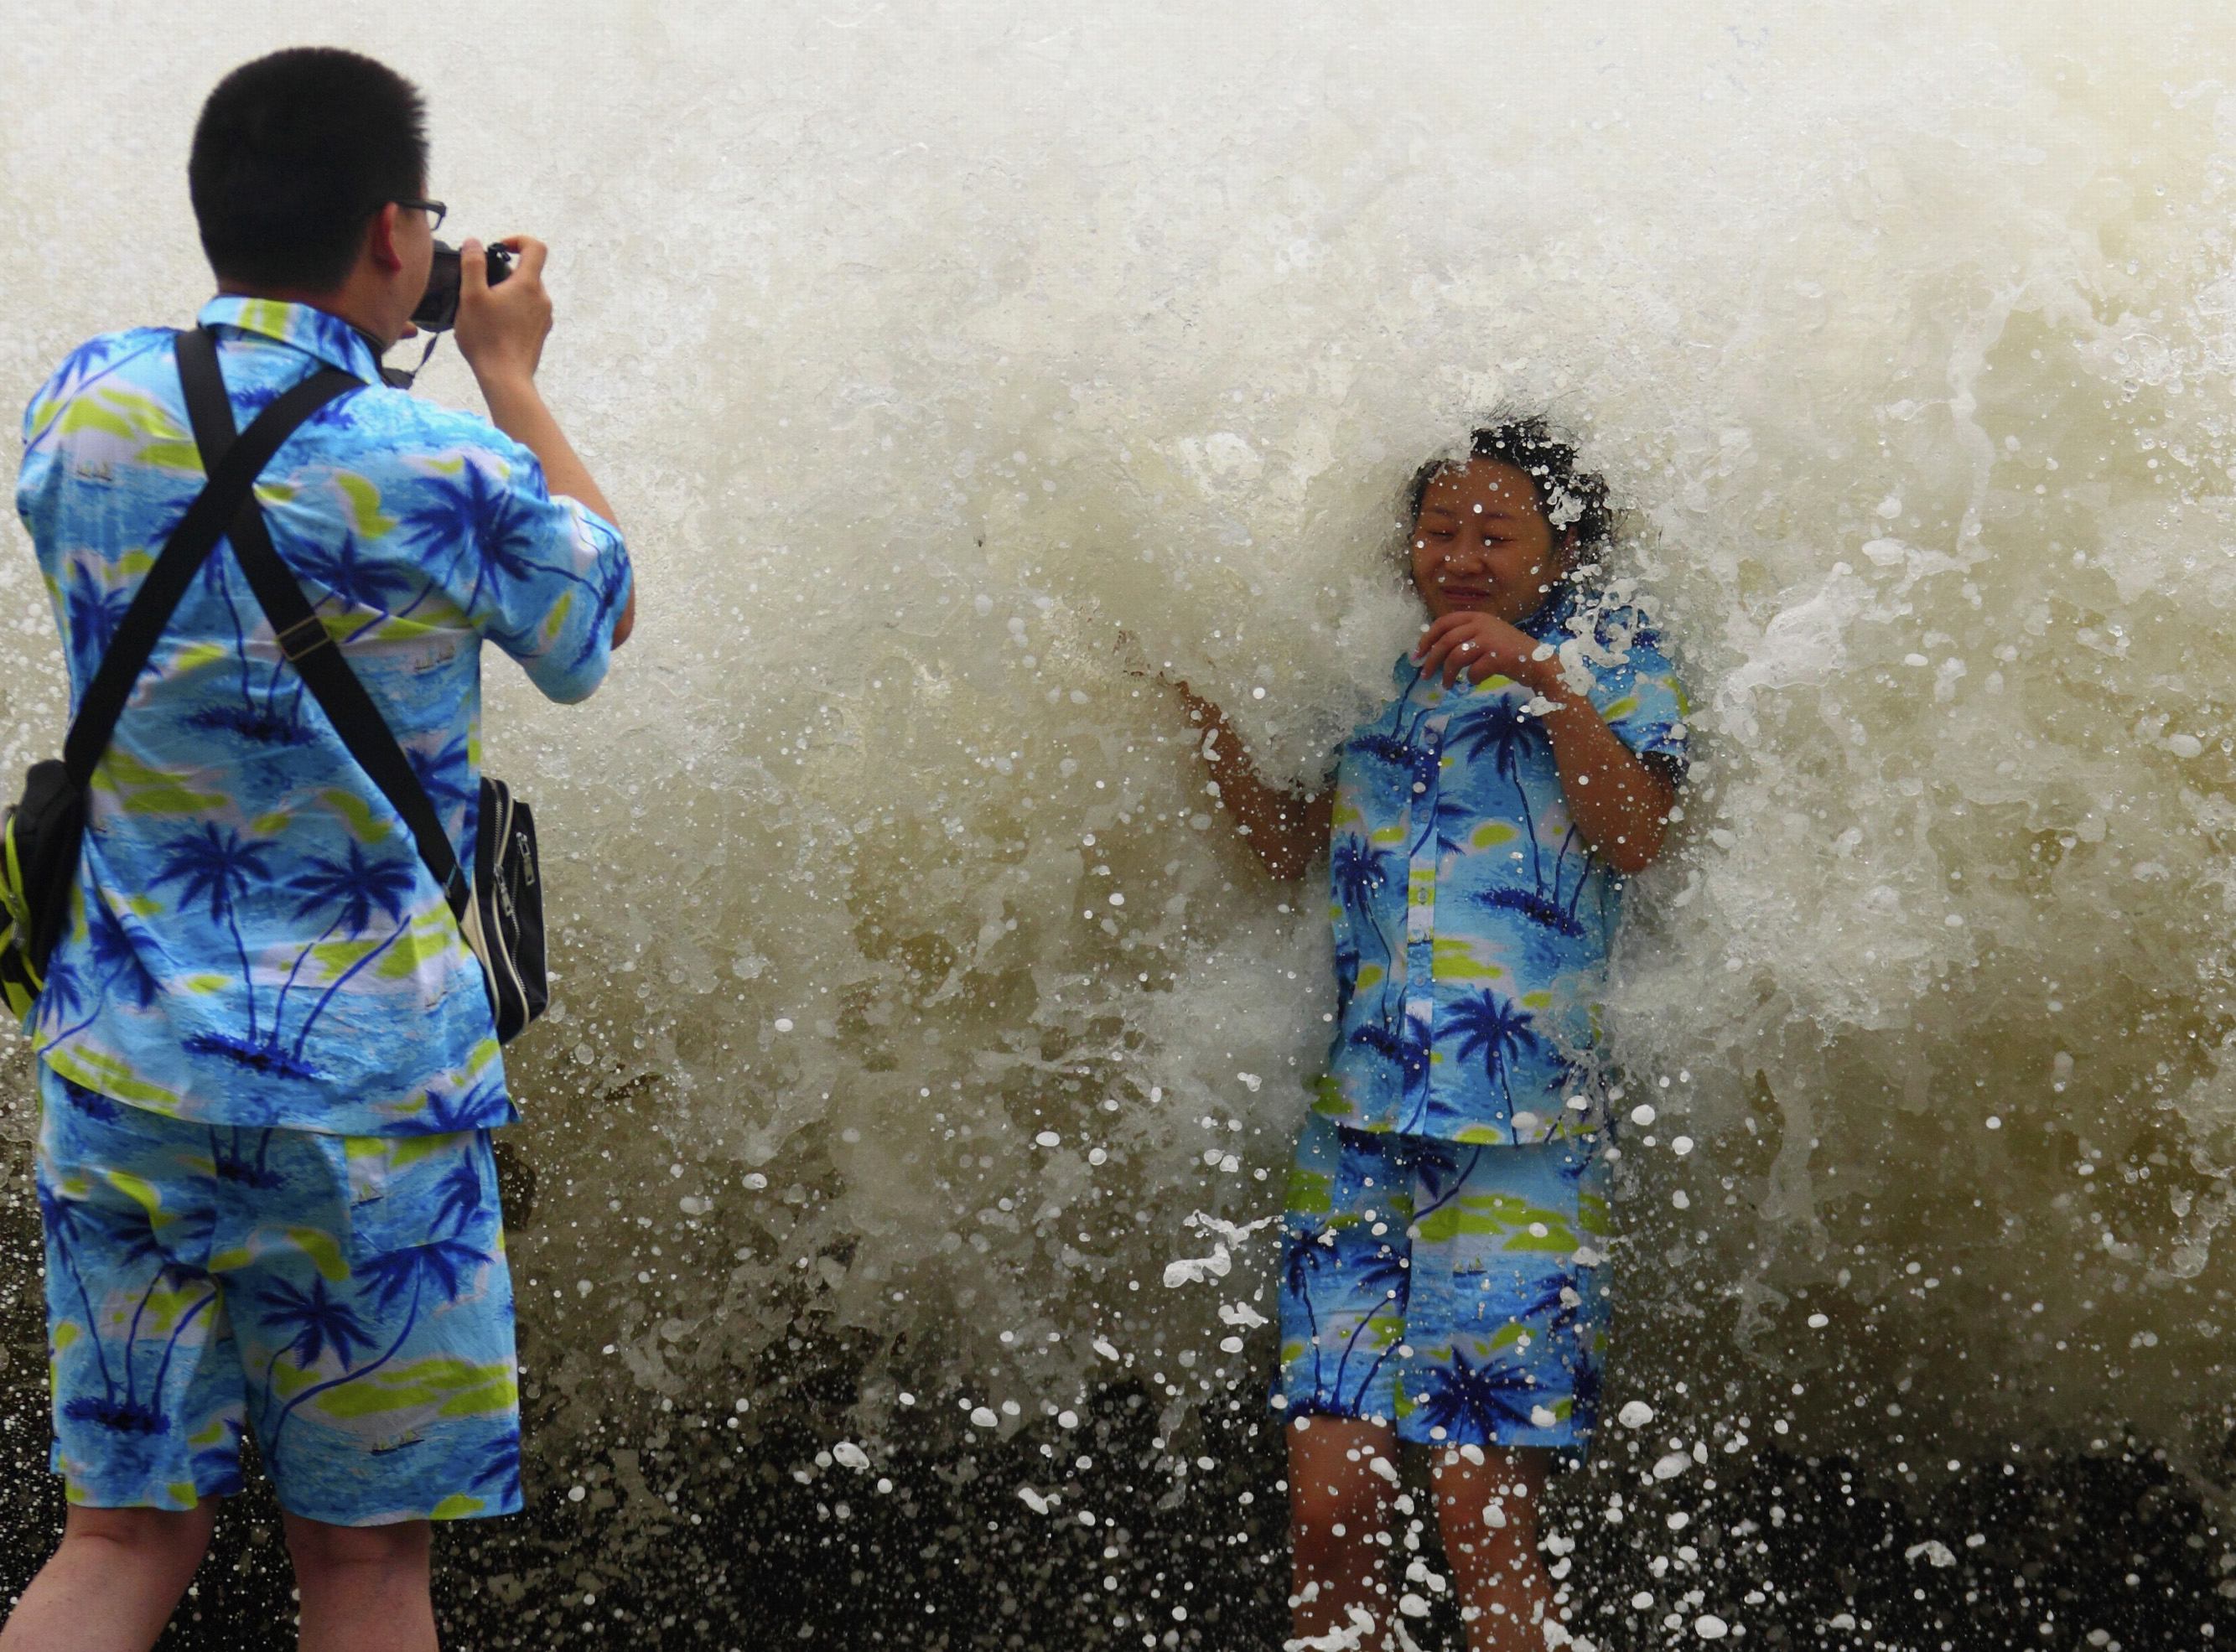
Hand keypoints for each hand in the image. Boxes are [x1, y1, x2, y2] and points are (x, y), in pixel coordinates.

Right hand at [455, 235, 552, 388]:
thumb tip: (474, 243)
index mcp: (529, 284)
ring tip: (484, 309)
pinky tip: (494, 325)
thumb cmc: (486, 337)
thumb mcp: (471, 296)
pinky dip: (513, 310)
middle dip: (504, 272)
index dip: (518, 240)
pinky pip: (528, 312)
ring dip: (507, 293)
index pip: (536, 248)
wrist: (506, 377)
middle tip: (480, 286)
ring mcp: (545, 317)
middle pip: (527, 272)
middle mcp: (543, 298)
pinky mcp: (540, 333)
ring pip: (526, 293)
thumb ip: (472, 264)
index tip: (499, 247)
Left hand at [1412, 611, 1554, 688]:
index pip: (1443, 623)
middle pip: (1445, 642)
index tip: (1417, 654)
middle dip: (1431, 660)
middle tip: (1424, 675)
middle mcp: (1482, 625)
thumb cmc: (1510, 651)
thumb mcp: (1487, 636)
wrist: (1539, 662)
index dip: (1427, 638)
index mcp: (1477, 617)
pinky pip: (1473, 671)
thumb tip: (1436, 651)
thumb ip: (1466, 637)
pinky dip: (1471, 680)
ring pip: (1456, 657)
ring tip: (1447, 685)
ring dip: (1448, 674)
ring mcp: (1490, 639)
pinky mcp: (1498, 656)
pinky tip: (1475, 682)